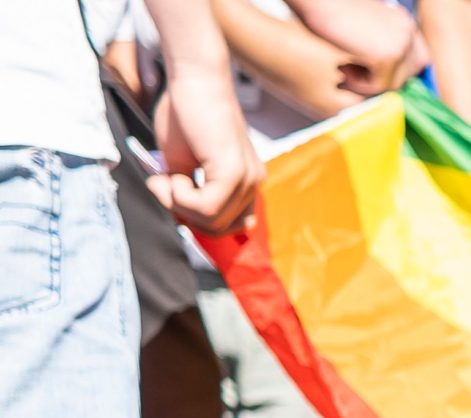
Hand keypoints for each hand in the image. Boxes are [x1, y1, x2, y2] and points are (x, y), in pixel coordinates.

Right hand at [152, 67, 261, 235]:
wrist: (194, 79)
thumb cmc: (185, 114)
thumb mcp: (182, 164)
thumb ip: (188, 193)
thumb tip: (179, 216)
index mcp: (244, 184)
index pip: (225, 225)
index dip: (192, 218)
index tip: (169, 191)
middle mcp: (252, 184)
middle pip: (218, 229)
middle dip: (183, 214)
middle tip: (162, 185)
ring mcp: (247, 179)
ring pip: (212, 221)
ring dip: (179, 204)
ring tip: (167, 176)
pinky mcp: (235, 172)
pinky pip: (208, 208)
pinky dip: (182, 197)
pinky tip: (175, 175)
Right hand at [335, 19, 427, 95]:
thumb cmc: (328, 10)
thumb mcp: (363, 29)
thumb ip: (379, 46)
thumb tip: (388, 81)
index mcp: (403, 21)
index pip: (417, 60)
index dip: (395, 72)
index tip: (366, 72)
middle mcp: (408, 30)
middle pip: (407, 75)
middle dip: (379, 80)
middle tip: (348, 71)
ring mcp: (401, 43)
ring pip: (393, 83)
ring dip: (365, 83)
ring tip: (342, 69)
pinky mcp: (388, 55)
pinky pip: (379, 85)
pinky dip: (359, 83)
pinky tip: (341, 68)